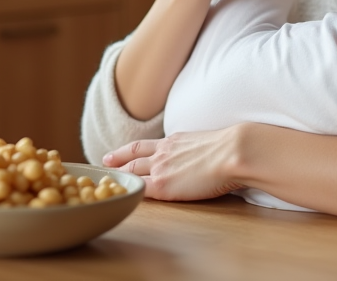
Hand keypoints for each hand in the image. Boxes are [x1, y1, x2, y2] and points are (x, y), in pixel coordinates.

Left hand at [102, 126, 245, 200]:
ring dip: (118, 176)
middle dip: (116, 161)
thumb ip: (196, 147)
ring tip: (107, 182)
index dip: (127, 150)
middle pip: (132, 158)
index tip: (114, 153)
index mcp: (174, 140)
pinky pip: (140, 190)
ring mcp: (161, 168)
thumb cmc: (231, 147)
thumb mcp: (207, 140)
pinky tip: (122, 197)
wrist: (233, 151)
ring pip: (132, 172)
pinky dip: (130, 192)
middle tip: (103, 164)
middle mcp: (163, 152)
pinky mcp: (163, 186)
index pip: (144, 146)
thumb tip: (203, 154)